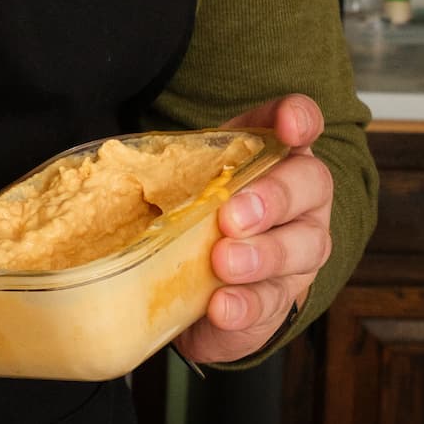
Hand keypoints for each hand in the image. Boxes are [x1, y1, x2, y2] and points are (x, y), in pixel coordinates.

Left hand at [174, 94, 333, 367]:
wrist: (203, 292)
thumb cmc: (197, 219)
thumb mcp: (185, 184)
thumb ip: (171, 165)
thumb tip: (113, 161)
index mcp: (276, 156)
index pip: (301, 124)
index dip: (299, 118)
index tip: (288, 127)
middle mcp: (301, 199)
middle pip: (309, 184)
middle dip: (272, 197)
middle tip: (232, 215)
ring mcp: (299, 252)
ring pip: (300, 247)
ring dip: (261, 254)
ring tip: (223, 261)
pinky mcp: (281, 300)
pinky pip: (271, 302)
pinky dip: (245, 304)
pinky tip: (222, 305)